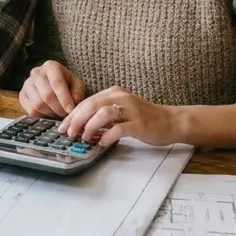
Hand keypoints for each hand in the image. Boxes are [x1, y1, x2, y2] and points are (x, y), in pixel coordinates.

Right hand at [19, 60, 85, 117]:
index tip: (70, 110)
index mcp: (51, 66)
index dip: (64, 99)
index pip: (57, 83)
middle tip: (66, 115)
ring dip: (50, 114)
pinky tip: (49, 114)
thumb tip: (72, 105)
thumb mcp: (76, 84)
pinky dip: (41, 116)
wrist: (53, 83)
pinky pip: (30, 110)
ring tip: (58, 114)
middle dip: (58, 109)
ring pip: (37, 104)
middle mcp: (36, 72)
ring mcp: (27, 83)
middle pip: (47, 95)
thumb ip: (77, 93)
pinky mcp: (22, 95)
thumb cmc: (67, 84)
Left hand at [61, 86, 179, 147]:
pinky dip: (107, 136)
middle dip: (77, 120)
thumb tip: (81, 126)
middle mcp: (121, 97)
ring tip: (84, 138)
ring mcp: (131, 110)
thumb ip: (103, 115)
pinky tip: (101, 143)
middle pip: (92, 105)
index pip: (87, 101)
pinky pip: (119, 129)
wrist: (171, 121)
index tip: (63, 127)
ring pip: (103, 114)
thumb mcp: (121, 110)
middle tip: (69, 133)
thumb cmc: (144, 118)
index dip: (73, 114)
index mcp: (114, 92)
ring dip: (90, 126)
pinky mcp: (139, 123)